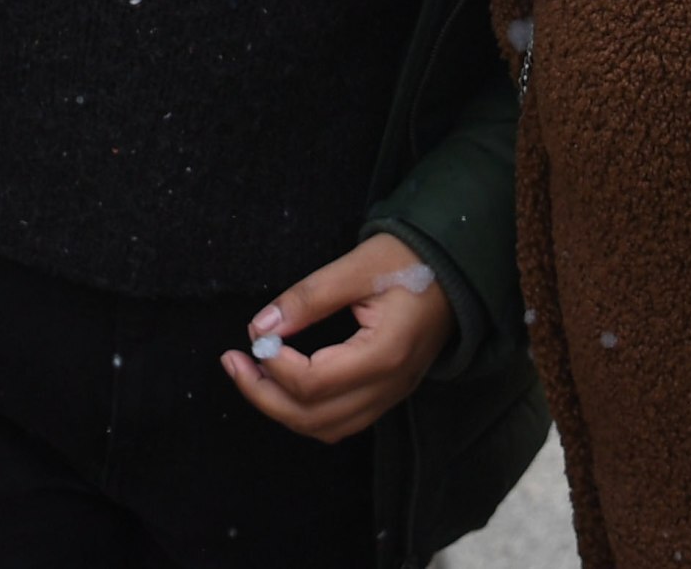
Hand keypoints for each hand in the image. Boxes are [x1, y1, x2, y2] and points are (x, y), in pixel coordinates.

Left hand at [221, 233, 450, 443]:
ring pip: (327, 428)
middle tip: (233, 363)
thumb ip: (308, 298)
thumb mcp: (356, 267)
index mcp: (384, 354)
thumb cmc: (409, 261)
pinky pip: (343, 422)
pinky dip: (308, 413)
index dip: (274, 366)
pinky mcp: (391, 393)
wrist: (457, 269)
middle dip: (264, 396)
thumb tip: (260, 329)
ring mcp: (393, 394)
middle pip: (314, 418)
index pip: (314, 383)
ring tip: (252, 375)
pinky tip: (287, 385)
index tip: (253, 338)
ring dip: (283, 409)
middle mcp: (390, 385)